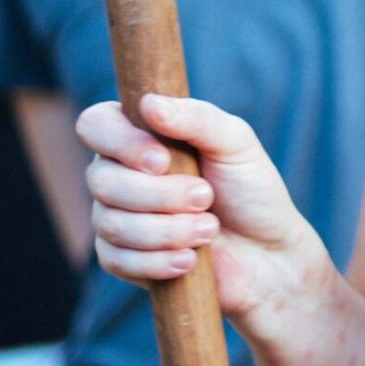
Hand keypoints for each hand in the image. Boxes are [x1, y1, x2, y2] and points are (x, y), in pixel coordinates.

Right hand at [76, 93, 314, 325]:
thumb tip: (149, 104)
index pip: (96, 125)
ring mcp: (116, 217)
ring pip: (111, 223)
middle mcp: (119, 173)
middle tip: (206, 196)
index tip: (162, 161)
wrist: (268, 252)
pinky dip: (158, 262)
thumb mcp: (235, 143)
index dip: (120, 142)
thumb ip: (197, 118)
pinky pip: (116, 261)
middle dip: (159, 195)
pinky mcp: (122, 260)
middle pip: (102, 180)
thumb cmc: (250, 189)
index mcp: (139, 136)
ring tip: (210, 229)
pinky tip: (190, 260)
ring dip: (168, 230)